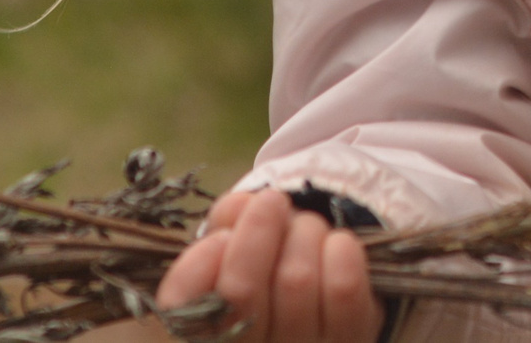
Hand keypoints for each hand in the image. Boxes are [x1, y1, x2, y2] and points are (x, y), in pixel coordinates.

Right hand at [157, 186, 381, 342]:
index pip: (181, 307)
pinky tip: (336, 247)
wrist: (325, 304)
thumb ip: (226, 222)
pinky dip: (339, 251)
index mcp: (204, 327)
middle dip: (257, 232)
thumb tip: (238, 207)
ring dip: (304, 235)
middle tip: (270, 201)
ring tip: (306, 230)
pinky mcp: (349, 341)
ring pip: (296, 279)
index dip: (196, 269)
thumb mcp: (235, 244)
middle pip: (242, 291)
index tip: (218, 236)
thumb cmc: (268, 267)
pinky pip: (343, 289)